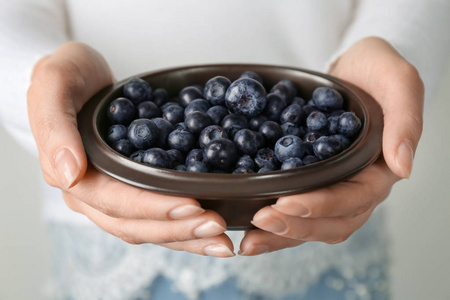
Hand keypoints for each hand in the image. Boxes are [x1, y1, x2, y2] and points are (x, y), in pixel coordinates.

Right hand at [27, 42, 233, 256]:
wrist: (79, 78)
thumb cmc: (68, 77)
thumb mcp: (54, 84)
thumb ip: (55, 128)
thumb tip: (71, 175)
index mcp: (74, 176)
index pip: (117, 202)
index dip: (155, 208)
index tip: (194, 206)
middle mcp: (94, 196)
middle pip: (137, 224)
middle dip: (180, 229)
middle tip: (219, 229)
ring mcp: (114, 197)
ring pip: (150, 229)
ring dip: (187, 237)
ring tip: (223, 241)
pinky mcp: (133, 190)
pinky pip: (158, 216)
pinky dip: (185, 225)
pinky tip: (210, 229)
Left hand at [239, 37, 423, 254]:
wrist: (354, 68)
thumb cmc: (377, 70)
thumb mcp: (398, 81)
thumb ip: (405, 120)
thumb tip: (403, 167)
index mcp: (380, 169)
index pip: (354, 199)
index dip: (321, 205)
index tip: (286, 203)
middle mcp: (357, 186)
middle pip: (331, 223)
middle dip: (295, 227)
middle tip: (259, 221)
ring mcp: (334, 186)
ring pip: (312, 225)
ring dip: (281, 235)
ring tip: (247, 243)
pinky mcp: (312, 181)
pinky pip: (296, 209)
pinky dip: (274, 222)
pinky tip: (247, 227)